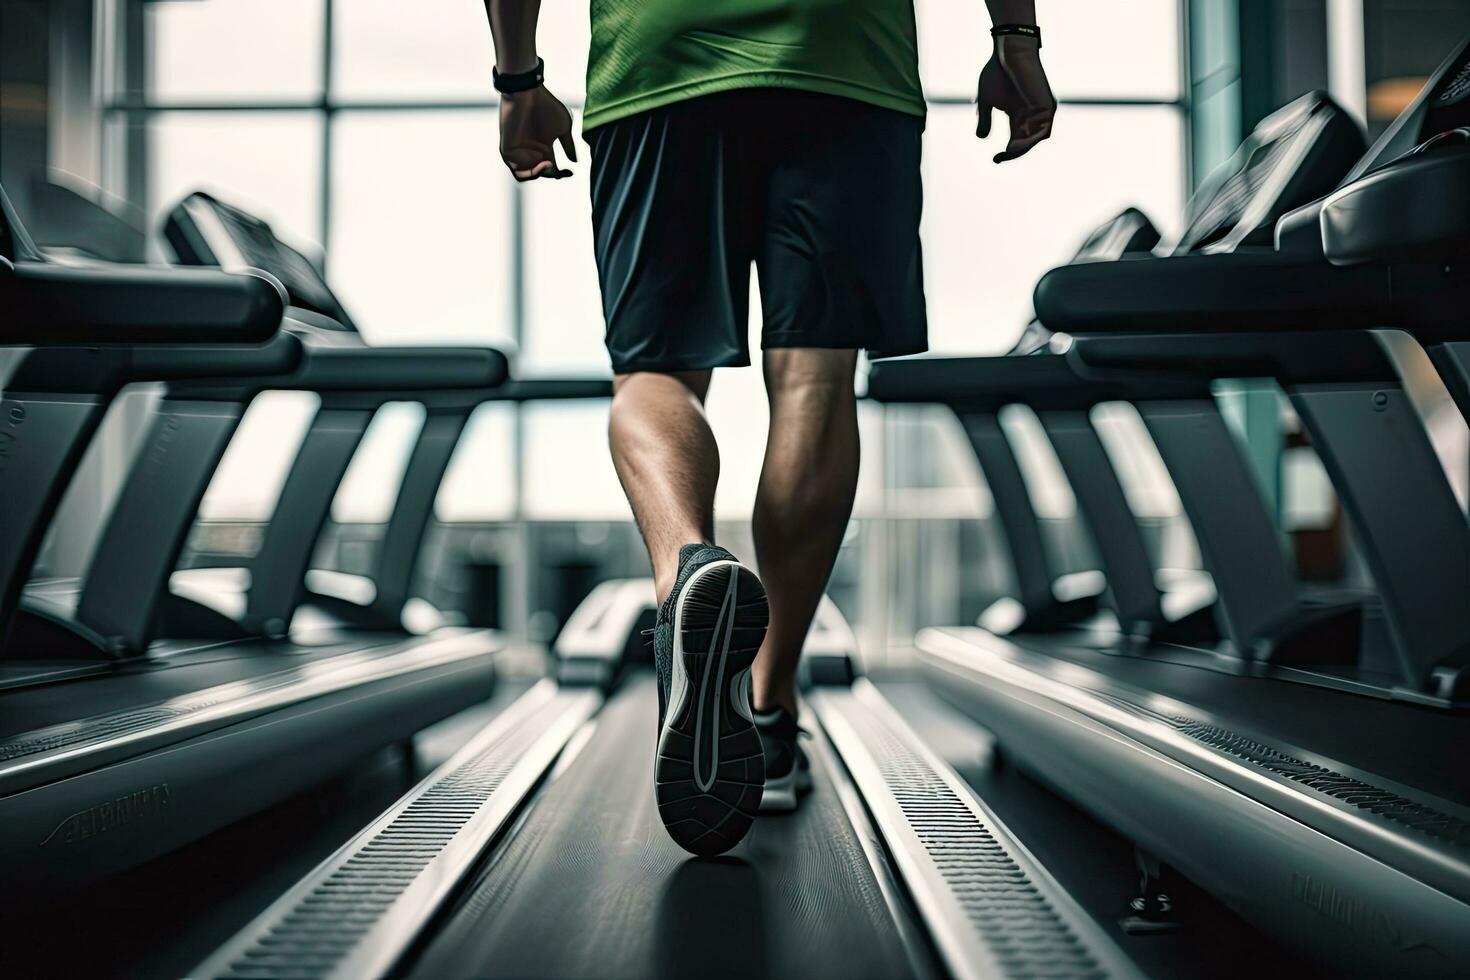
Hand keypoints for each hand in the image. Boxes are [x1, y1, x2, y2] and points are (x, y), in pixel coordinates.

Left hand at [499, 86, 576, 180]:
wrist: (527, 93)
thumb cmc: (546, 106)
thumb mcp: (563, 128)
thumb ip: (568, 145)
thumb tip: (574, 161)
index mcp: (544, 148)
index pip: (552, 169)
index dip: (562, 174)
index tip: (571, 171)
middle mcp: (531, 152)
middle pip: (541, 173)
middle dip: (551, 174)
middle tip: (557, 167)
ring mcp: (518, 152)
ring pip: (529, 175)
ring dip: (541, 174)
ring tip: (549, 164)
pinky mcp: (508, 151)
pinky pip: (518, 172)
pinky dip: (530, 173)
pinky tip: (541, 164)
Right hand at [976, 36, 1056, 162]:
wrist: (1010, 52)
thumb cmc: (997, 72)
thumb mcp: (987, 100)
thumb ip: (986, 119)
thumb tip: (981, 138)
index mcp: (1018, 115)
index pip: (1016, 140)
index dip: (1007, 153)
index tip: (995, 159)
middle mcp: (1032, 115)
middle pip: (1026, 142)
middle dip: (1014, 153)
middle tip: (1000, 158)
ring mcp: (1041, 111)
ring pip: (1036, 138)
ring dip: (1023, 148)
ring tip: (1009, 151)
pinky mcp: (1047, 105)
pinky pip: (1043, 130)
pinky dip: (1032, 139)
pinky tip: (1018, 143)